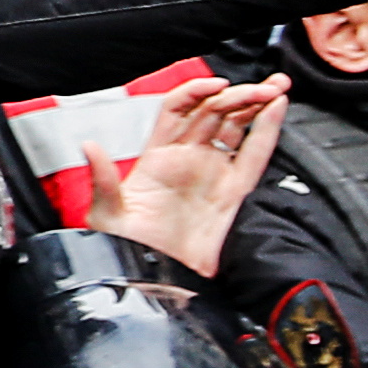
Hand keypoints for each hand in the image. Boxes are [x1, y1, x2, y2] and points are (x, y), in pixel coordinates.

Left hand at [91, 73, 286, 276]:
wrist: (157, 283)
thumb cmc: (128, 251)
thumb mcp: (107, 214)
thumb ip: (103, 178)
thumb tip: (90, 147)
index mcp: (157, 158)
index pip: (180, 109)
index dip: (197, 90)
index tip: (215, 84)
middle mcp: (188, 160)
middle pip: (215, 112)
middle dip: (237, 93)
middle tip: (257, 84)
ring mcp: (213, 174)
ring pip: (238, 129)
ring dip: (256, 104)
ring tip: (274, 86)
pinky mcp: (234, 193)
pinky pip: (254, 157)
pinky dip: (268, 131)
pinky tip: (277, 109)